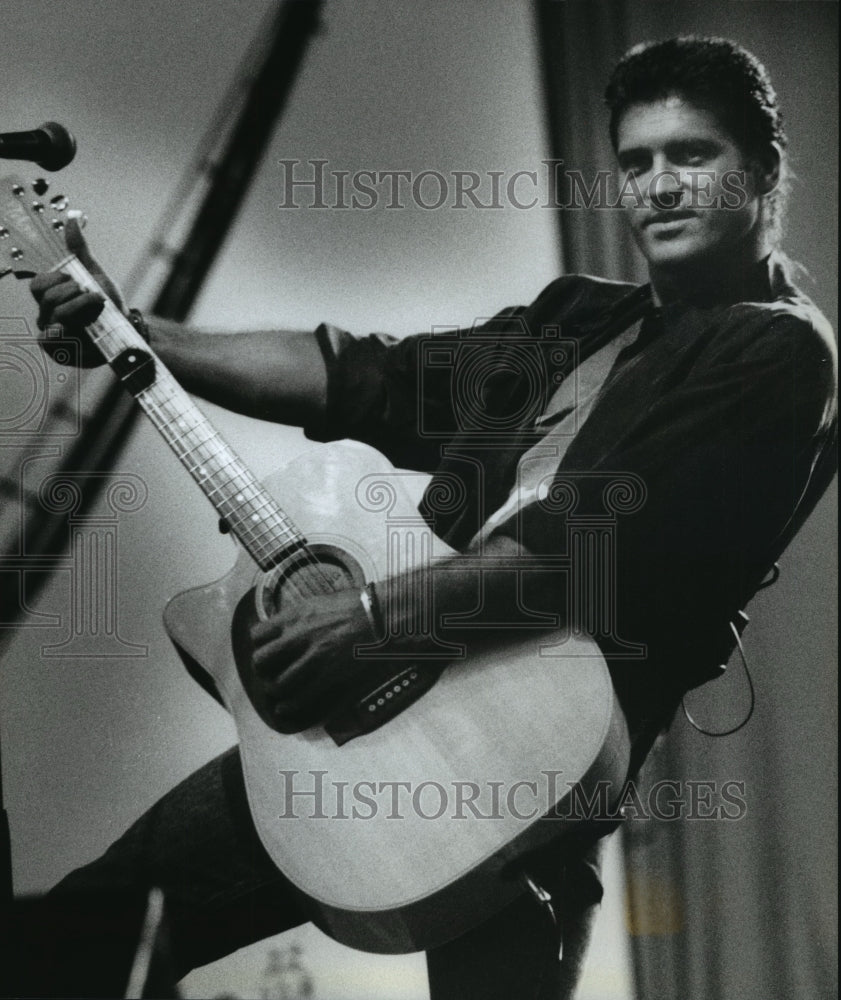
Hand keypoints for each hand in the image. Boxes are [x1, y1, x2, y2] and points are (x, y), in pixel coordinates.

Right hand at [29, 215, 124, 366]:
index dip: (59, 279)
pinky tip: (78, 328)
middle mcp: (46, 316)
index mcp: (51, 297)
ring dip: (81, 308)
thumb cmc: (109, 305)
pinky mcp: (60, 352)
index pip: (38, 284)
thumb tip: (71, 218)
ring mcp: (52, 335)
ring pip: (55, 315)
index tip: (80, 282)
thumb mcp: (95, 274)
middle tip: (96, 298)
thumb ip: (80, 249)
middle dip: (76, 294)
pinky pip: (51, 339)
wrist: (127, 330)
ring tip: (99, 310)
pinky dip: (65, 331)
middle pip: (47, 298)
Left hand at [248, 587, 379, 732]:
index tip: (264, 650)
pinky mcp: (328, 675)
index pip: (258, 634)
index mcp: (295, 615)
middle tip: (268, 673)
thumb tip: (288, 627)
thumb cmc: (357, 605)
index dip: (258, 645)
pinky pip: (300, 696)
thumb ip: (300, 617)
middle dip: (262, 670)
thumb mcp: (320, 602)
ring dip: (275, 690)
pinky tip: (287, 707)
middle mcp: (299, 636)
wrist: (382, 616)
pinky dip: (289, 705)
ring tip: (278, 692)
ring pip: (277, 683)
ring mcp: (313, 657)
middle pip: (261, 660)